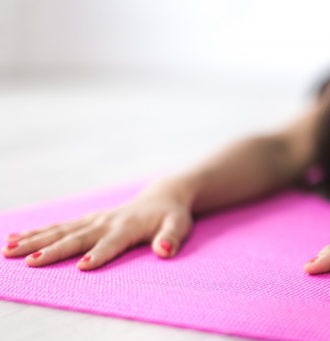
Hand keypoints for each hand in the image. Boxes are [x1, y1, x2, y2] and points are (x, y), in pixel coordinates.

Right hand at [2, 183, 192, 269]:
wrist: (163, 197)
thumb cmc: (172, 217)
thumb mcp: (179, 226)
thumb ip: (171, 238)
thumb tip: (165, 250)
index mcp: (128, 226)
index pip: (112, 243)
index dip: (99, 254)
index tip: (82, 266)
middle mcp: (106, 222)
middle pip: (77, 237)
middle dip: (53, 250)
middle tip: (30, 262)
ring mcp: (94, 220)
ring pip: (61, 230)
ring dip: (35, 240)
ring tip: (9, 249)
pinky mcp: (87, 220)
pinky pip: (59, 226)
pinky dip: (37, 232)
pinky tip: (15, 238)